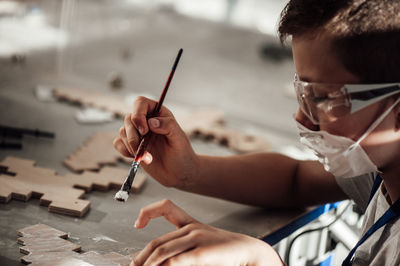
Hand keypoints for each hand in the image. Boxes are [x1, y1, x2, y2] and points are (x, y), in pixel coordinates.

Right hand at [113, 96, 198, 187]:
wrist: (178, 173)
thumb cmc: (182, 153)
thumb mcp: (179, 138)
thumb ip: (168, 126)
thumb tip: (151, 122)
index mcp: (158, 113)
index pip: (140, 103)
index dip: (138, 114)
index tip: (144, 131)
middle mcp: (146, 120)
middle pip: (129, 119)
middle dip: (134, 136)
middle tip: (144, 149)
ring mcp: (137, 133)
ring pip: (123, 131)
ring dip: (132, 146)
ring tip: (147, 158)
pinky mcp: (131, 145)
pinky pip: (118, 143)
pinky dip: (125, 151)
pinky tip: (139, 158)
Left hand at [133, 199, 283, 265]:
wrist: (249, 253)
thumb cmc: (225, 253)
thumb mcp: (201, 247)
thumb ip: (182, 251)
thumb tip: (163, 261)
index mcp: (191, 224)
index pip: (166, 207)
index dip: (149, 212)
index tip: (138, 224)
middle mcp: (192, 228)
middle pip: (158, 241)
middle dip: (142, 257)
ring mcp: (197, 238)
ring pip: (163, 250)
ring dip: (149, 264)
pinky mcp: (202, 251)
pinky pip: (177, 259)